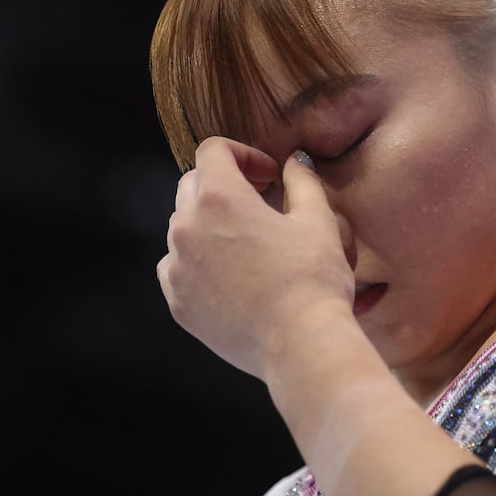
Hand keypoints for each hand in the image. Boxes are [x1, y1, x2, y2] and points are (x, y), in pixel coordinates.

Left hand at [157, 136, 354, 379]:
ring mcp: (178, 269)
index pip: (214, 151)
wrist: (300, 344)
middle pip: (192, 186)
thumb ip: (302, 181)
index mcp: (220, 198)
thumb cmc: (313, 279)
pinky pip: (177, 270)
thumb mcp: (317, 220)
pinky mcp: (179, 304)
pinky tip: (229, 276)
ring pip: (181, 229)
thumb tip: (295, 163)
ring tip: (245, 242)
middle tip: (258, 202)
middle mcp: (187, 228)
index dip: (244, 155)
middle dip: (224, 185)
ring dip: (208, 224)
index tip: (269, 176)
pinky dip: (197, 263)